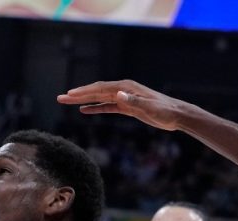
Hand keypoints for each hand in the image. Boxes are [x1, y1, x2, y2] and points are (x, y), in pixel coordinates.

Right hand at [57, 80, 188, 131]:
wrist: (177, 115)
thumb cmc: (165, 111)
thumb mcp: (150, 108)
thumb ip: (134, 101)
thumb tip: (118, 94)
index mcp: (126, 88)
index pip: (100, 89)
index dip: (84, 92)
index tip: (69, 95)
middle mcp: (123, 90)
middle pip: (96, 91)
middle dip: (78, 95)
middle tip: (60, 98)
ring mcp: (124, 98)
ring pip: (99, 98)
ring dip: (83, 100)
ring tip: (67, 102)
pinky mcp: (127, 107)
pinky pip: (107, 106)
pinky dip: (95, 108)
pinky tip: (84, 110)